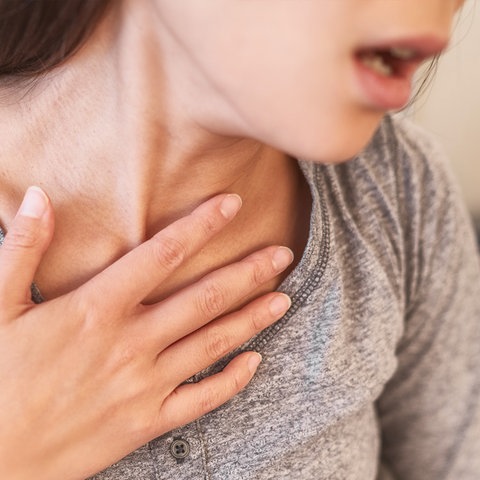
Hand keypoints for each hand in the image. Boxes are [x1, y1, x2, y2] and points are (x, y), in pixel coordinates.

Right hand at [0, 187, 292, 479]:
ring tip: (284, 298)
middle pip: (205, 298)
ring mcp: (144, 386)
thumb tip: (36, 196)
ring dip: (253, 318)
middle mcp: (130, 344)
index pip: (162, 254)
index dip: (201, 225)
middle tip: (282, 252)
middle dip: (248, 272)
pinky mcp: (147, 422)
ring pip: (212, 343)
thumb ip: (23, 249)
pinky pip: (202, 400)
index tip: (232, 204)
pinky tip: (255, 362)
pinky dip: (232, 380)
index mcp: (96, 310)